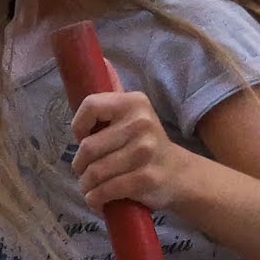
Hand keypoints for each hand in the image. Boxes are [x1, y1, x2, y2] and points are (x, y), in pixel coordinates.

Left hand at [70, 86, 183, 216]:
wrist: (180, 174)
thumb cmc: (147, 143)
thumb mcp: (135, 114)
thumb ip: (115, 93)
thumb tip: (102, 60)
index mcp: (134, 102)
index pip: (90, 106)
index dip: (78, 125)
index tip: (82, 137)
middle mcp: (141, 123)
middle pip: (87, 147)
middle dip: (79, 165)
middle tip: (84, 171)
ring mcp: (144, 152)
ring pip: (94, 173)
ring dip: (86, 185)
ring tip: (90, 187)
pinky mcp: (145, 179)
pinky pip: (105, 191)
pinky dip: (95, 199)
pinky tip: (98, 200)